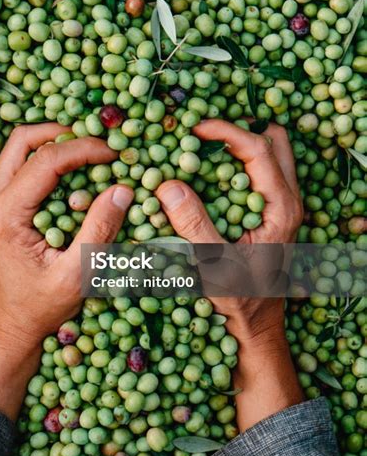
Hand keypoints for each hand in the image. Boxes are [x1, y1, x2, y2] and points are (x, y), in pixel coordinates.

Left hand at [0, 124, 133, 417]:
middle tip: (97, 145)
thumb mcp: (76, 274)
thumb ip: (99, 230)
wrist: (10, 327)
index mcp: (6, 214)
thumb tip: (123, 189)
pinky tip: (73, 173)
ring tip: (88, 153)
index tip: (114, 154)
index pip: (46, 160)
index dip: (84, 149)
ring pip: (19, 148)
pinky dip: (47, 159)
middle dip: (64, 134)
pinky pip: (20, 165)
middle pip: (23, 140)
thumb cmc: (41, 306)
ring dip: (54, 143)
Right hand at [155, 120, 303, 430]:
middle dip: (241, 129)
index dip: (226, 131)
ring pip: (271, 155)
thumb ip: (194, 225)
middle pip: (275, 142)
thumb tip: (168, 186)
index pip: (258, 150)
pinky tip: (210, 172)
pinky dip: (237, 162)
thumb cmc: (239, 300)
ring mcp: (282, 206)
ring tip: (206, 145)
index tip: (195, 128)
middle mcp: (288, 201)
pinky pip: (259, 173)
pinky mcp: (271, 213)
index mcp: (281, 208)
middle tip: (205, 132)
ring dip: (241, 143)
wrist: (257, 327)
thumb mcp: (214, 265)